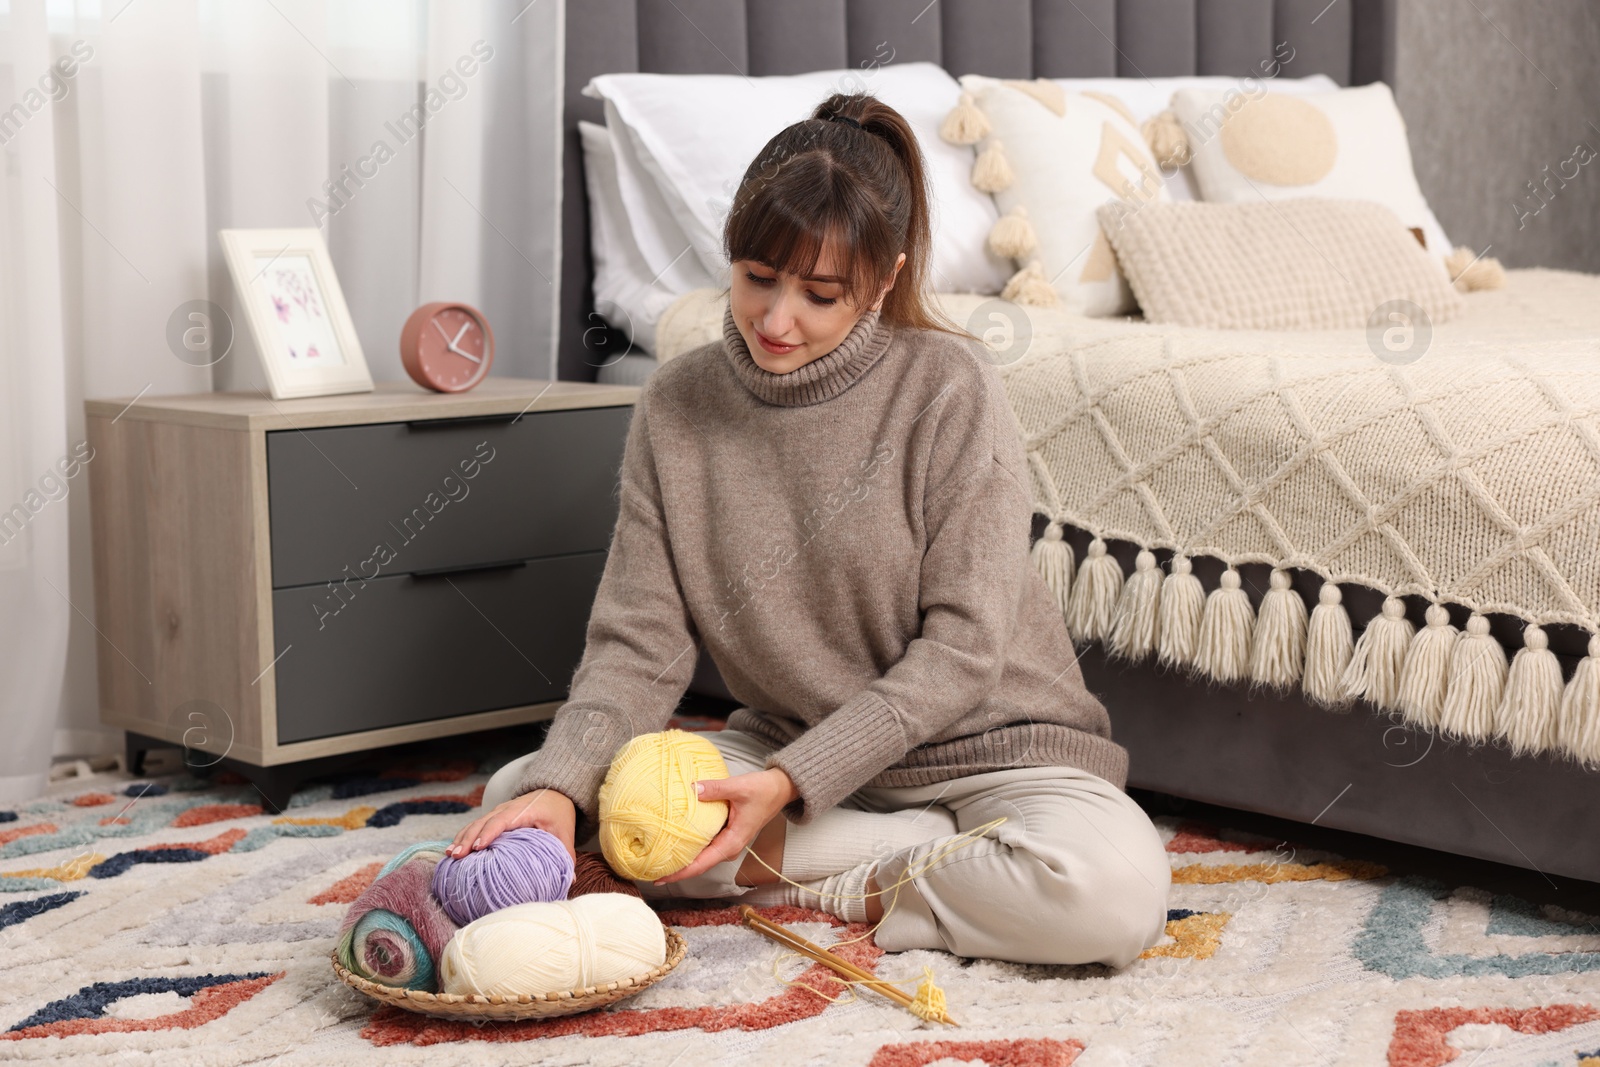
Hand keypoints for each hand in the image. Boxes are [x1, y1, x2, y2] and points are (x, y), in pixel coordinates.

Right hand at [447, 787, 576, 862]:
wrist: (554, 793)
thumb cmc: (558, 814)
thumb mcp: (564, 832)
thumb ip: (566, 855)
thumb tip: (570, 880)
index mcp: (525, 810)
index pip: (503, 819)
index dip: (490, 832)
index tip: (478, 846)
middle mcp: (508, 808)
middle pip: (484, 821)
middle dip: (469, 838)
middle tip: (457, 855)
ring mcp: (498, 811)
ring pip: (476, 822)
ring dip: (462, 837)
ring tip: (450, 855)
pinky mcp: (493, 817)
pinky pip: (476, 825)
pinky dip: (464, 836)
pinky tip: (454, 850)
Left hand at [652, 767, 797, 885]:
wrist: (780, 789)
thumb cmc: (763, 791)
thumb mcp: (739, 787)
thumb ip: (715, 789)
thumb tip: (692, 789)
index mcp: (732, 843)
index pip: (701, 865)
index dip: (680, 873)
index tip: (659, 877)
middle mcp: (728, 847)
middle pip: (698, 865)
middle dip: (675, 869)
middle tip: (649, 868)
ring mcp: (727, 842)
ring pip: (700, 857)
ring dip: (681, 858)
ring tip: (657, 857)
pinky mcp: (725, 835)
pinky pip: (704, 846)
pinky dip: (689, 846)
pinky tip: (674, 840)